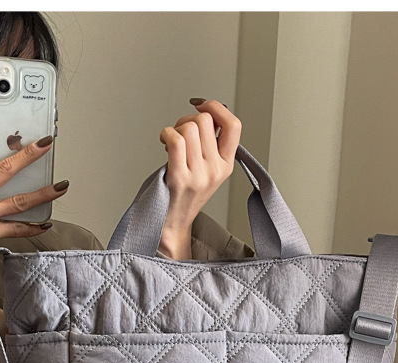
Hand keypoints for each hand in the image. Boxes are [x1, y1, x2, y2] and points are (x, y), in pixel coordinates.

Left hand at [158, 98, 241, 258]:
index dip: (217, 107)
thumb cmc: (184, 194)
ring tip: (171, 141)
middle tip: (180, 132)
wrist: (172, 223)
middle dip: (188, 119)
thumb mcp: (207, 170)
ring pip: (190, 127)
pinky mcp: (180, 178)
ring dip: (176, 127)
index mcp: (226, 165)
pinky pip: (176, 140)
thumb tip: (208, 111)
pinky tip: (164, 141)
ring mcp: (199, 174)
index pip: (234, 126)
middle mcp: (216, 170)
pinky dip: (167, 133)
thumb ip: (211, 144)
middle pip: (205, 121)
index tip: (204, 104)